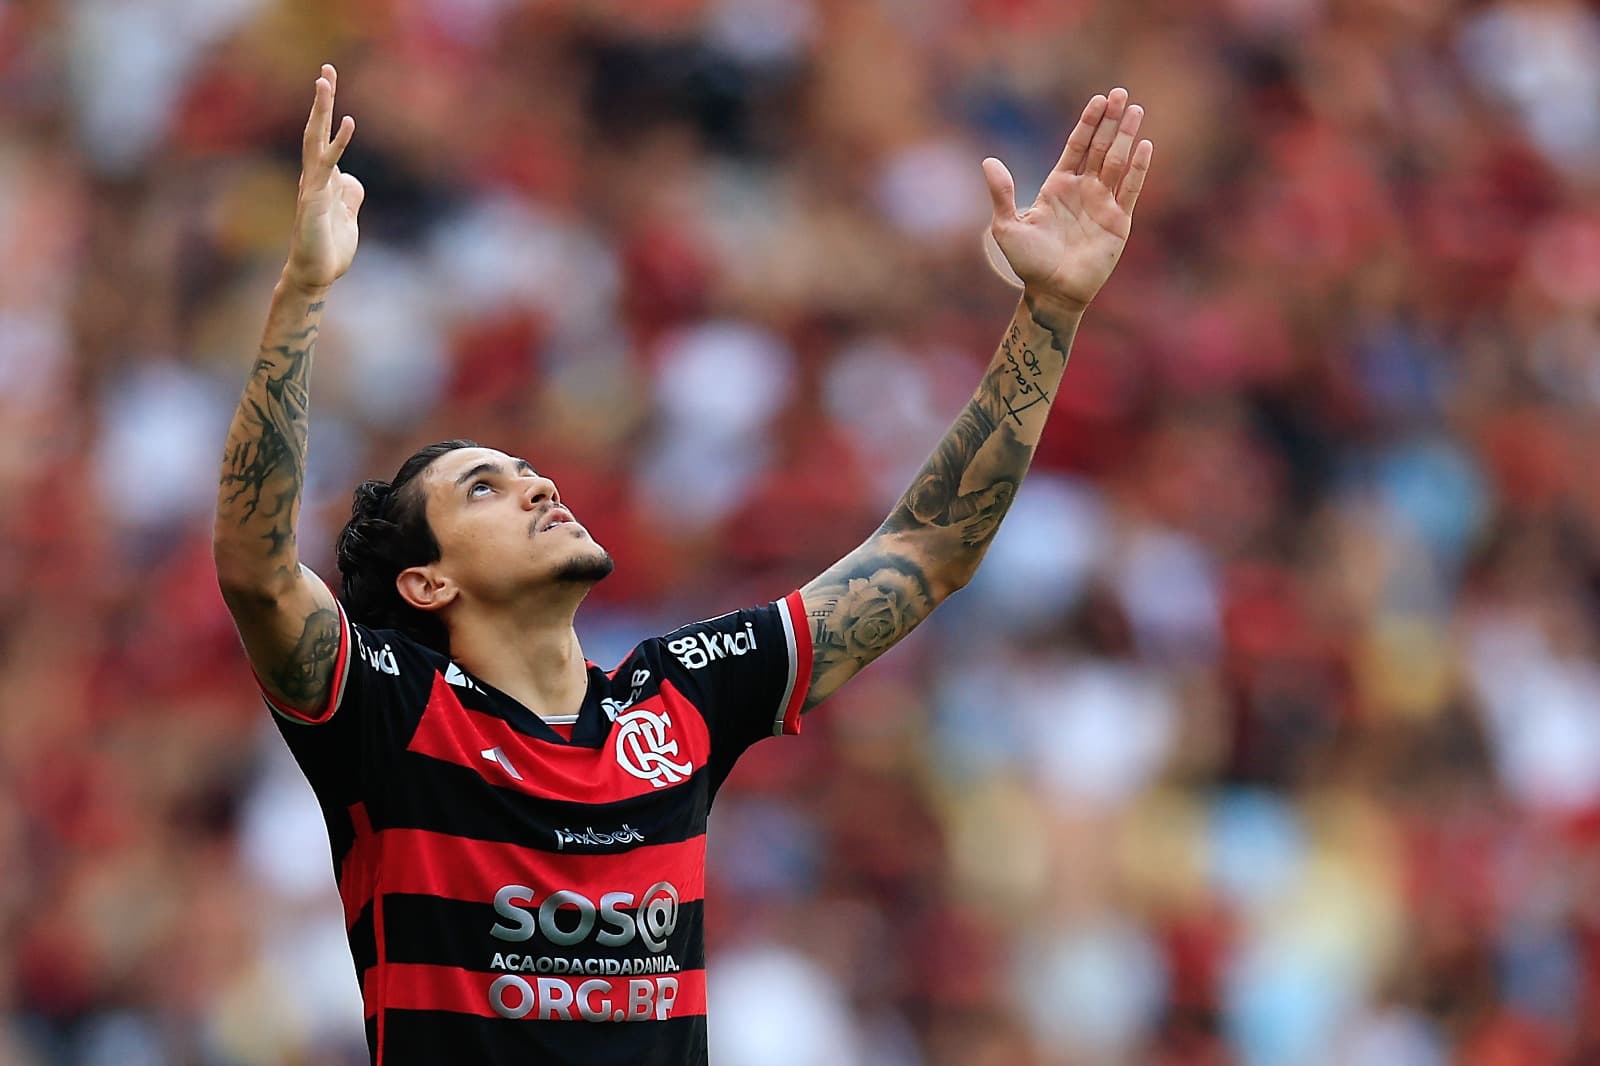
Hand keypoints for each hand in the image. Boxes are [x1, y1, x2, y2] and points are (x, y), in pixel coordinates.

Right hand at [283, 64, 362, 292]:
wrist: (315, 275)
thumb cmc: (329, 249)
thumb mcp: (347, 217)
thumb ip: (349, 196)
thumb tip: (351, 180)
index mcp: (322, 178)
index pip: (322, 137)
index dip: (326, 111)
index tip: (328, 81)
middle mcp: (314, 176)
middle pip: (315, 130)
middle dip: (322, 99)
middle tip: (326, 68)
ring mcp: (313, 186)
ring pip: (314, 140)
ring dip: (321, 110)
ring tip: (325, 81)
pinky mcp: (317, 199)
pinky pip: (327, 165)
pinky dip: (339, 143)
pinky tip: (348, 122)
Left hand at [983, 88, 1152, 315]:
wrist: (1051, 292)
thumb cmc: (1027, 263)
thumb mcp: (1007, 226)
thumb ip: (1002, 193)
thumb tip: (988, 161)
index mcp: (1058, 186)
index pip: (1076, 147)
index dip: (1088, 123)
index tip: (1097, 100)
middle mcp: (1083, 190)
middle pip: (1100, 147)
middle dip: (1110, 121)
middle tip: (1120, 93)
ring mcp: (1102, 204)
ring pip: (1117, 162)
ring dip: (1126, 136)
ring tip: (1135, 109)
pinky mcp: (1118, 221)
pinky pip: (1129, 189)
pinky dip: (1137, 168)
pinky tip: (1144, 145)